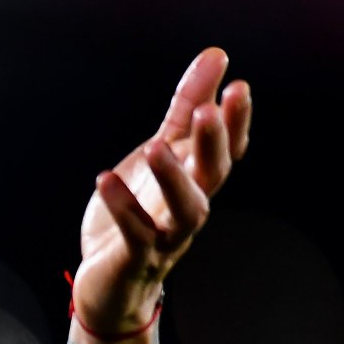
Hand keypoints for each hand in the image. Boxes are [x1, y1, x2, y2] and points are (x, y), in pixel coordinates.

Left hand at [71, 47, 251, 335]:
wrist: (108, 286)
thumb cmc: (136, 217)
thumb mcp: (159, 155)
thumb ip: (185, 110)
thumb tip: (215, 57)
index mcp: (195, 181)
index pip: (226, 149)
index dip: (235, 121)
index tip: (237, 85)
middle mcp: (189, 208)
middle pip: (213, 175)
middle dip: (214, 143)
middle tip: (210, 111)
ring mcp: (166, 237)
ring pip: (186, 210)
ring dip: (173, 179)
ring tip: (156, 146)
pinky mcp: (135, 258)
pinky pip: (135, 234)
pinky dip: (122, 208)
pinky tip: (105, 179)